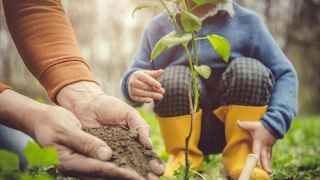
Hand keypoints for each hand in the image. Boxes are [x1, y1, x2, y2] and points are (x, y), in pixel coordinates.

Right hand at [0, 90, 145, 178]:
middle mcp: (76, 167)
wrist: (40, 120)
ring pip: (105, 172)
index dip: (120, 172)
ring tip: (142, 176)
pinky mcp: (83, 159)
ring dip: (123, 174)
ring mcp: (79, 165)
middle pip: (105, 175)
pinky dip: (115, 167)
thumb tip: (107, 156)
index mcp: (70, 162)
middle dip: (126, 177)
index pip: (100, 169)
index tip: (137, 176)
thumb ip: (86, 143)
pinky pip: (102, 166)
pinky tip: (128, 166)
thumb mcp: (67, 129)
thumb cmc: (51, 122)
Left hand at [56, 81, 164, 177]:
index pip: (146, 155)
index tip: (159, 170)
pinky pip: (104, 167)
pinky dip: (111, 173)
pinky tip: (119, 177)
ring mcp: (109, 156)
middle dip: (145, 174)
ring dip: (130, 177)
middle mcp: (123, 151)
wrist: (87, 104)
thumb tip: (149, 146)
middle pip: (137, 166)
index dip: (153, 163)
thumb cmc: (110, 107)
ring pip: (122, 169)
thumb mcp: (129, 114)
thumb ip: (141, 128)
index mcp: (134, 141)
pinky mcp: (95, 157)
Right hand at [128, 69, 164, 102]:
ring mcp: (132, 89)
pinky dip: (144, 100)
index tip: (159, 86)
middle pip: (145, 87)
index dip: (153, 82)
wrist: (131, 82)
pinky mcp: (133, 96)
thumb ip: (155, 73)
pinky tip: (150, 100)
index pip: (146, 79)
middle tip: (163, 92)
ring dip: (152, 95)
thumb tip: (162, 71)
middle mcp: (133, 82)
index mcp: (137, 75)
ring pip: (142, 93)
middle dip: (154, 90)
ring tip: (160, 97)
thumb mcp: (147, 74)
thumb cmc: (142, 77)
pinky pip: (139, 98)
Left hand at [237, 120, 276, 176]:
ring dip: (268, 165)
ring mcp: (268, 147)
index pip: (257, 149)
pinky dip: (270, 161)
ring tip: (269, 173)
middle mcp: (264, 146)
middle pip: (264, 156)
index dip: (256, 156)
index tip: (256, 164)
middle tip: (267, 172)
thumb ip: (245, 125)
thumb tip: (237, 122)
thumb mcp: (253, 125)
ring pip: (268, 157)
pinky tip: (269, 168)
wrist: (274, 124)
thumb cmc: (262, 126)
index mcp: (258, 141)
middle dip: (265, 165)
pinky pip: (270, 156)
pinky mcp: (270, 147)